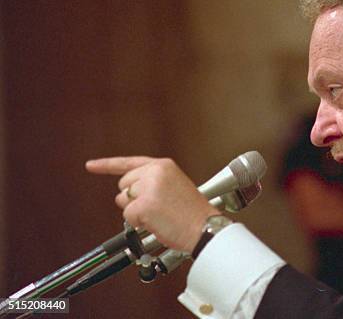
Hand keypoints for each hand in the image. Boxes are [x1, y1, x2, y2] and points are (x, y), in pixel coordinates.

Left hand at [86, 156, 220, 252]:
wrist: (204, 227)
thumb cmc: (194, 213)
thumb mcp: (175, 186)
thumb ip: (152, 182)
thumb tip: (127, 193)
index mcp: (163, 165)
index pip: (129, 163)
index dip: (107, 165)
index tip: (91, 165)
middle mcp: (154, 173)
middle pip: (123, 185)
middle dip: (133, 199)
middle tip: (156, 207)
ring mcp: (148, 188)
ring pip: (123, 201)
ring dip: (136, 212)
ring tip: (160, 214)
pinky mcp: (143, 206)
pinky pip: (128, 217)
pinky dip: (139, 224)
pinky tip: (157, 222)